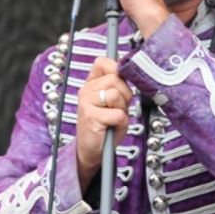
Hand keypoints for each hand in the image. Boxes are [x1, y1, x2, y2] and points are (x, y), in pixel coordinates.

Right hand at [75, 57, 133, 186]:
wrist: (92, 151)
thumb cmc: (106, 127)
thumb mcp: (114, 103)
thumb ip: (119, 86)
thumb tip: (129, 70)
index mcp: (91, 84)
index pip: (103, 62)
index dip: (117, 70)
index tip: (120, 85)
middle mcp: (86, 90)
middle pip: (115, 78)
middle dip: (125, 94)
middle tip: (118, 108)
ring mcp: (86, 103)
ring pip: (116, 95)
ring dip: (122, 109)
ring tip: (114, 118)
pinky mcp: (91, 116)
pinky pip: (118, 113)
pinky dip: (121, 122)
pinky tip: (112, 126)